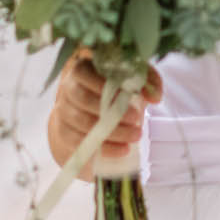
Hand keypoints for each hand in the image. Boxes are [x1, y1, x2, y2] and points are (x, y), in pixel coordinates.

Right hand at [47, 52, 162, 179]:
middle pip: (83, 99)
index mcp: (81, 69)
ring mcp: (63, 112)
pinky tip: (123, 149)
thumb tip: (156, 97)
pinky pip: (81, 143)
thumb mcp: (131, 78)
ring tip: (135, 135)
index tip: (125, 93)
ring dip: (112, 132)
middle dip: (111, 110)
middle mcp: (68, 89)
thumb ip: (147, 81)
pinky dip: (105, 148)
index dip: (102, 83)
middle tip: (136, 118)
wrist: (90, 111)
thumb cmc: (113, 89)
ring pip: (83, 123)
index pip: (83, 72)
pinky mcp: (64, 133)